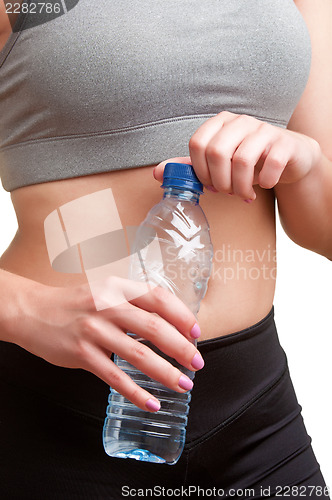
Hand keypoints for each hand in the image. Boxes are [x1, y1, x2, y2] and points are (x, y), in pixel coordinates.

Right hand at [4, 273, 202, 411]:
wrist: (32, 311)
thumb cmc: (74, 304)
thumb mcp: (104, 291)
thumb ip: (132, 303)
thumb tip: (169, 325)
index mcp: (117, 287)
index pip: (159, 298)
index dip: (182, 315)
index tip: (196, 333)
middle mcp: (107, 305)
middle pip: (155, 327)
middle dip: (182, 348)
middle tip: (197, 364)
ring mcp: (94, 330)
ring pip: (138, 354)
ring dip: (165, 373)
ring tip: (183, 385)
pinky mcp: (81, 353)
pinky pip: (114, 377)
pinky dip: (136, 392)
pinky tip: (151, 402)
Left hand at [154, 111, 320, 200]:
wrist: (289, 157)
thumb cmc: (249, 161)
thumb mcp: (218, 164)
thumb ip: (191, 167)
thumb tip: (157, 173)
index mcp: (220, 124)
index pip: (197, 143)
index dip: (200, 170)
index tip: (209, 185)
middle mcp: (241, 122)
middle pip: (217, 152)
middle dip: (220, 181)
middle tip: (227, 192)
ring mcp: (264, 129)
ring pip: (243, 160)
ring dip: (240, 186)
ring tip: (244, 194)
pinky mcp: (285, 142)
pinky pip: (271, 163)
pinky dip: (265, 181)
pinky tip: (264, 185)